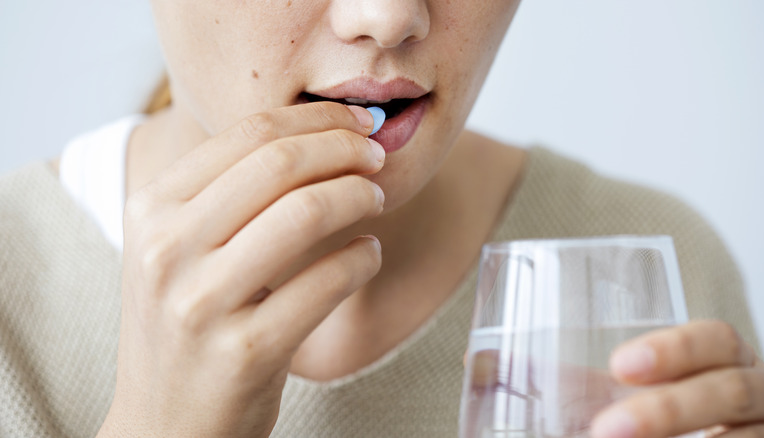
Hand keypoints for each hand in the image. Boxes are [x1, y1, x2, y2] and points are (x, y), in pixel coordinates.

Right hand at [98, 102, 384, 437]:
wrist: (165, 425)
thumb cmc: (186, 327)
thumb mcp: (178, 250)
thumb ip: (225, 194)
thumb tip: (314, 136)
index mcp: (150, 210)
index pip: (247, 134)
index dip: (314, 118)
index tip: (354, 122)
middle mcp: (166, 249)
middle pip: (279, 164)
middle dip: (344, 148)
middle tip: (376, 154)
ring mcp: (201, 303)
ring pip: (306, 212)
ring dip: (359, 196)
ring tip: (376, 198)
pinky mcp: (245, 351)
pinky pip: (327, 282)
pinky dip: (362, 259)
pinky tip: (367, 255)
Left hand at [591, 320, 763, 436]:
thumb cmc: (683, 426)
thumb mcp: (642, 402)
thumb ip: (584, 389)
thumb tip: (493, 365)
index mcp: (732, 367)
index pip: (719, 341)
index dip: (676, 349)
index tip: (620, 366)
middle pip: (732, 391)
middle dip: (669, 410)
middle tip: (607, 430)